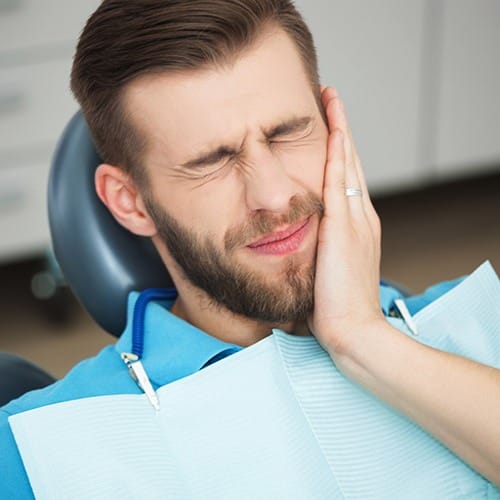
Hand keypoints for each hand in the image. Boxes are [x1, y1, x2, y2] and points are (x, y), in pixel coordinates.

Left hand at [309, 87, 383, 357]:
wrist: (353, 331)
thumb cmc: (336, 308)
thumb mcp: (327, 272)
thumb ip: (319, 253)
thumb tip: (297, 246)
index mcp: (357, 228)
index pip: (348, 180)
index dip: (340, 151)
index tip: (330, 130)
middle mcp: (361, 217)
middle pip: (352, 163)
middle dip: (341, 130)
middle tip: (332, 100)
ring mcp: (356, 220)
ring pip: (348, 164)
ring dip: (340, 130)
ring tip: (332, 100)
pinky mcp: (344, 227)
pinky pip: (340, 180)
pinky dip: (338, 152)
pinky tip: (334, 129)